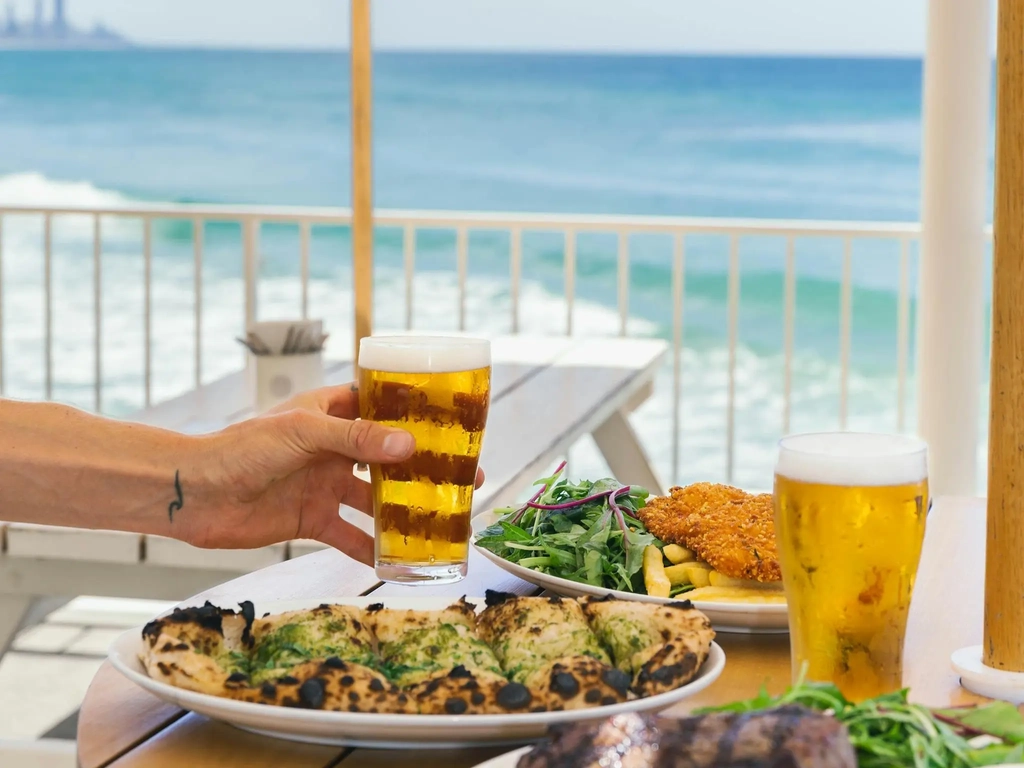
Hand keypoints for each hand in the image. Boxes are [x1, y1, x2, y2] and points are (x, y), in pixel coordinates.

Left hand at [186, 384, 484, 564]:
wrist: (197, 494)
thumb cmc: (242, 447)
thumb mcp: (304, 433)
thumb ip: (357, 440)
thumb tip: (410, 446)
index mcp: (331, 412)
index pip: (381, 406)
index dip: (415, 413)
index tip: (453, 421)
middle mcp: (333, 448)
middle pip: (389, 456)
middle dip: (424, 467)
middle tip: (466, 477)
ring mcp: (325, 484)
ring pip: (377, 498)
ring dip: (406, 510)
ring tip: (444, 520)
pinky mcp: (313, 519)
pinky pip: (351, 535)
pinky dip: (373, 548)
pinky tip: (399, 561)